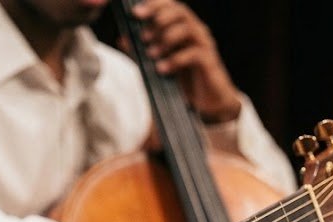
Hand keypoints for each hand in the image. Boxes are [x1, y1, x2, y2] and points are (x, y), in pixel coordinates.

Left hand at [132, 0, 240, 122]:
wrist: (208, 103)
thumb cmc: (184, 80)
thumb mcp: (160, 63)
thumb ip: (143, 51)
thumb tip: (122, 39)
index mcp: (184, 26)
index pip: (171, 6)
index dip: (154, 5)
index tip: (135, 12)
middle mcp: (196, 30)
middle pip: (180, 12)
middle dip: (159, 19)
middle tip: (143, 36)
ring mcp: (205, 45)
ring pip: (187, 29)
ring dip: (166, 39)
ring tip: (151, 54)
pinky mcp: (210, 62)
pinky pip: (194, 54)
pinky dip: (176, 60)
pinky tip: (162, 69)